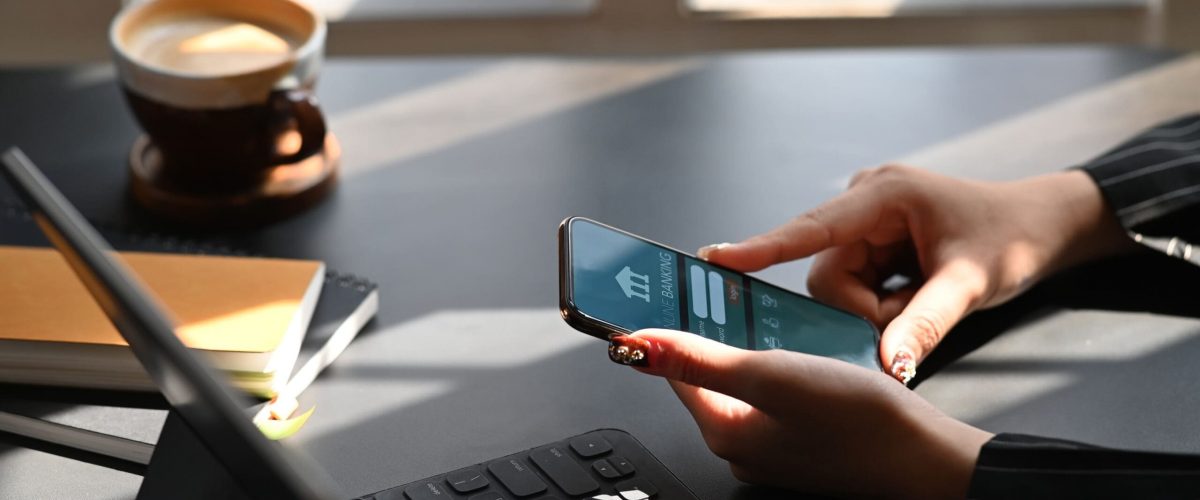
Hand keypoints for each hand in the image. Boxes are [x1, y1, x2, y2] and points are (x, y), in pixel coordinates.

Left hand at [625, 329, 992, 498]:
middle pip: (710, 373)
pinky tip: (807, 348)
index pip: (675, 367)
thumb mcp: (771, 375)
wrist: (928, 457)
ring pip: (749, 380)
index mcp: (723, 431)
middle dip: (721, 332)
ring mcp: (774, 445)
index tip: (682, 289)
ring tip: (776, 317)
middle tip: (736, 295)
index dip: (676, 323)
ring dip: (757, 345)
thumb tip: (634, 345)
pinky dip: (785, 364)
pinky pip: (780, 392)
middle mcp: (742, 445)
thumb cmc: (861, 421)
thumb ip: (698, 359)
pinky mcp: (805, 439)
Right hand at [698, 166, 1131, 380]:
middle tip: (911, 313)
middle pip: (826, 274)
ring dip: (875, 308)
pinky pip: (854, 286)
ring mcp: (866, 222)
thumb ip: (925, 324)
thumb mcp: (973, 283)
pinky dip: (882, 303)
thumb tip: (888, 366)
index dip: (762, 247)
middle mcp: (865, 203)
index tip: (717, 258)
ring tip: (922, 298)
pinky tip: (914, 293)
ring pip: (837, 287)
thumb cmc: (1013, 237)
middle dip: (863, 308)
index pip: (812, 228)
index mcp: (884, 195)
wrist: (1044, 225)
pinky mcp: (871, 241)